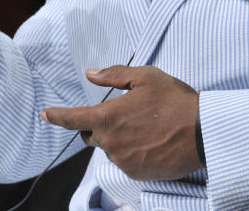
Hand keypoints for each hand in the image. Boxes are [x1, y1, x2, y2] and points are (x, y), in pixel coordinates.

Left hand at [41, 65, 201, 180]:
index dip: (57, 116)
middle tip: (126, 114)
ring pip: (111, 148)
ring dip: (119, 138)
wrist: (203, 133)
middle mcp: (111, 143)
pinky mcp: (137, 174)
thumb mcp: (145, 77)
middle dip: (101, 125)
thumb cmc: (175, 101)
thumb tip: (91, 74)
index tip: (45, 114)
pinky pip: (125, 161)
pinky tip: (151, 141)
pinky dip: (132, 151)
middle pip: (93, 135)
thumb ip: (114, 76)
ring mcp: (123, 161)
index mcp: (108, 118)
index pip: (73, 119)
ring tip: (146, 127)